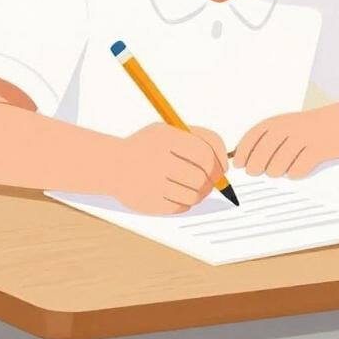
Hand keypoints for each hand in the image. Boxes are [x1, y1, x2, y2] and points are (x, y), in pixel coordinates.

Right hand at [112, 124, 227, 213]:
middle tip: (212, 181)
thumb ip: (200, 139)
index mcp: (165, 138)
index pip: (205, 155)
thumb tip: (226, 163)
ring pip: (195, 196)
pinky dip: (186, 202)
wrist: (112, 165)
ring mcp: (152, 184)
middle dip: (212, 181)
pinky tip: (177, 192)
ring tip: (194, 186)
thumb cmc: (149, 146)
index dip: (219, 164)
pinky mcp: (150, 204)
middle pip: (202, 178)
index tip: (222, 169)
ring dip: (200, 193)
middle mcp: (157, 161)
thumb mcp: (170, 131)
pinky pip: (182, 208)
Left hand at [233, 110, 338, 179]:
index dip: (242, 153)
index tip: (239, 165)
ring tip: (283, 169)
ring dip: (277, 172)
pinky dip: (296, 173)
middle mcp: (288, 128)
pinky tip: (300, 168)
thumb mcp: (286, 126)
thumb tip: (244, 161)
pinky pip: (297, 171)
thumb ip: (266, 140)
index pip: (252, 138)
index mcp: (278, 121)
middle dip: (257, 168)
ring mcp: (304, 139)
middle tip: (257, 172)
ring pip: (277, 168)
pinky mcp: (318, 150)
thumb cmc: (309, 129)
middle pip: (261, 157)